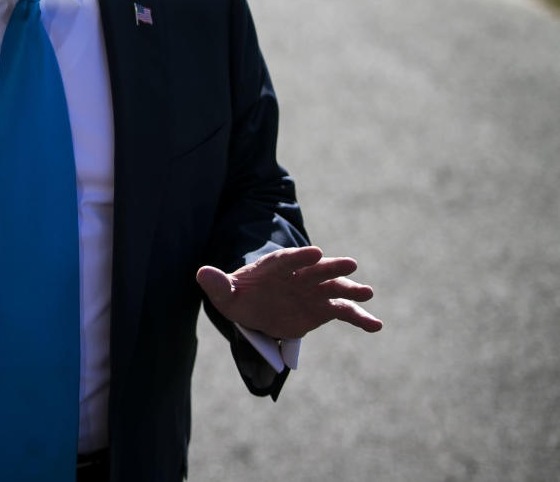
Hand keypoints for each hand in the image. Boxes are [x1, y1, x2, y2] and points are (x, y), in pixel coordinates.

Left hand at [196, 246, 381, 339]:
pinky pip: (344, 312)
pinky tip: (376, 325)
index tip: (315, 252)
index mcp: (275, 267)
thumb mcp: (224, 294)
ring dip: (351, 290)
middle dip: (331, 267)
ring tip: (367, 292)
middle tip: (350, 264)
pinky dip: (360, 318)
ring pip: (334, 288)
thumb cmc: (240, 296)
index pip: (287, 260)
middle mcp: (299, 275)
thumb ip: (217, 284)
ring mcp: (314, 291)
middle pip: (316, 270)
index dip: (300, 257)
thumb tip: (202, 273)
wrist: (256, 308)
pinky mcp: (323, 309)